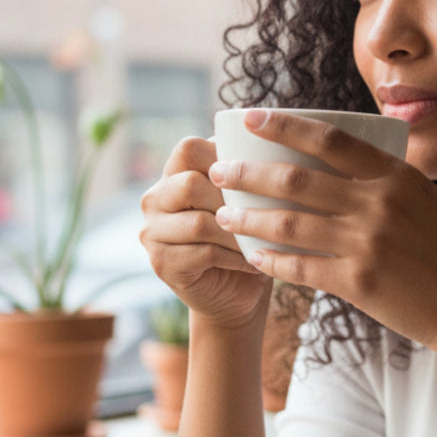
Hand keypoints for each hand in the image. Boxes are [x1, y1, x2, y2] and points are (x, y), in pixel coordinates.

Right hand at [140, 135, 271, 328]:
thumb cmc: (251, 235)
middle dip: (234, 201)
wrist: (240, 291)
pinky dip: (237, 258)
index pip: (189, 148)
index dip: (225, 159)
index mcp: (174, 173)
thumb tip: (284, 144)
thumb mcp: (252, 197)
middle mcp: (155, 199)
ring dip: (239, 234)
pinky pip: (203, 253)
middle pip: (191, 184)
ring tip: (265, 241)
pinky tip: (256, 261)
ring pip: (200, 223)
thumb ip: (250, 171)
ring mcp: (152, 232)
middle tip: (265, 214)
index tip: (258, 176)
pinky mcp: (161, 263)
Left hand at [209, 110, 436, 359]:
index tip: (250, 118)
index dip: (285, 125)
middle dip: (250, 174)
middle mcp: (379, 203)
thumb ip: (388, 186)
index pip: (331, 140)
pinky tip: (254, 258)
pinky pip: (302, 268)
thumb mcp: (429, 203)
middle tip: (220, 172)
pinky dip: (273, 262)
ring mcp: (368, 243)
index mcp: (398, 176)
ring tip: (224, 216)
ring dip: (250, 218)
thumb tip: (340, 173)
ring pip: (290, 223)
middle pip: (297, 179)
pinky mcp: (360, 283)